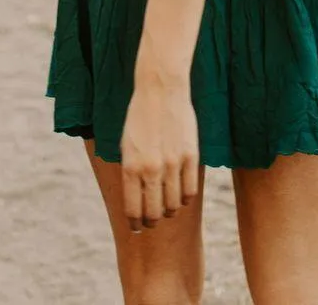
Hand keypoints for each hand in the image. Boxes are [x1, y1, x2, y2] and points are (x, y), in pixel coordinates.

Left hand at [120, 73, 198, 232]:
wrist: (160, 89)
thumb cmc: (139, 117)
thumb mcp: (126, 145)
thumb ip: (131, 173)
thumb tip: (136, 201)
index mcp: (131, 167)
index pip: (133, 209)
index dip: (136, 223)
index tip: (138, 227)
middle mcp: (151, 169)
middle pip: (154, 212)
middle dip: (152, 221)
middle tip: (152, 220)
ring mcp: (173, 163)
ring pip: (173, 205)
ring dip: (169, 210)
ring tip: (167, 207)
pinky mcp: (191, 156)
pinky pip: (189, 191)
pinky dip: (184, 198)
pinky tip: (180, 194)